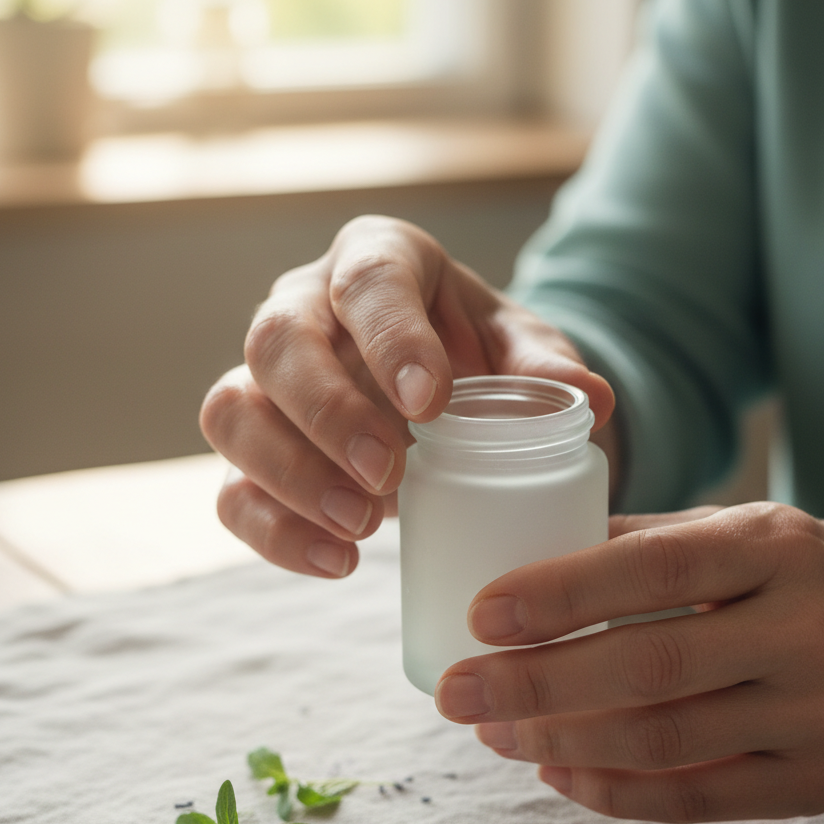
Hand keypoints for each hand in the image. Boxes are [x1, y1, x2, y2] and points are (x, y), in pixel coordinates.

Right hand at [200, 215, 615, 577]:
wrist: (434, 389)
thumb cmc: (474, 355)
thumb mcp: (518, 351)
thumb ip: (546, 371)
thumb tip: (593, 401)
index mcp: (377, 262)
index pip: (367, 282)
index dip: (390, 340)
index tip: (430, 406)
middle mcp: (305, 310)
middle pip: (275, 342)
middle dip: (327, 413)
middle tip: (389, 475)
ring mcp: (267, 381)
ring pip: (230, 412)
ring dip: (289, 474)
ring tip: (361, 526)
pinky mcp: (255, 449)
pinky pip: (231, 489)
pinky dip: (273, 531)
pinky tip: (340, 561)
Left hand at [434, 503, 823, 820]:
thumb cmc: (822, 573)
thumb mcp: (754, 531)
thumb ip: (651, 542)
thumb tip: (533, 557)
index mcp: (775, 548)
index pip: (655, 569)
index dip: (561, 592)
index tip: (480, 613)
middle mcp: (803, 631)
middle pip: (650, 665)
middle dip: (535, 684)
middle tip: (454, 691)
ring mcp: (816, 715)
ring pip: (666, 740)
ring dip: (561, 742)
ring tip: (493, 731)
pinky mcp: (818, 783)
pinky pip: (700, 798)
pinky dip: (615, 791)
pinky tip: (557, 772)